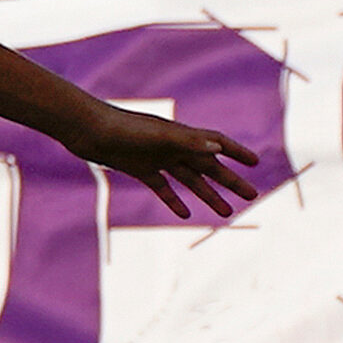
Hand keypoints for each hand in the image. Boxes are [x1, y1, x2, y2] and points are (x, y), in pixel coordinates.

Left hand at [64, 101, 262, 219]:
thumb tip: (217, 148)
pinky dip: (174, 201)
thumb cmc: (122, 128)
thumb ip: (187, 141)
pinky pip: (162, 188)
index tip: (255, 163)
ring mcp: (157, 159)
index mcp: (181, 135)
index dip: (236, 152)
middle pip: (209, 166)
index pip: (216, 142)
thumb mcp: (157, 135)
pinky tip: (185, 214)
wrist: (87, 129)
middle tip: (252, 195)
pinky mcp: (140, 170)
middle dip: (230, 181)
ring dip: (208, 195)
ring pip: (189, 180)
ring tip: (226, 213)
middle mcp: (173, 147)